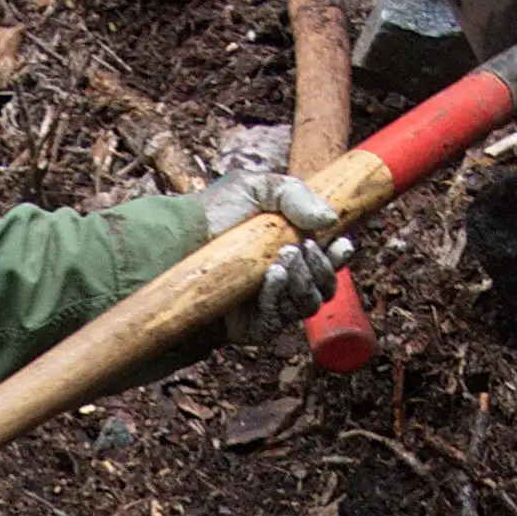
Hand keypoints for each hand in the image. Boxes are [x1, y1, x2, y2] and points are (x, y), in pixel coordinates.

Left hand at [199, 146, 352, 340]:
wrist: (175, 242)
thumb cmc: (213, 214)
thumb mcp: (254, 189)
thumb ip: (294, 194)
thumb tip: (329, 219)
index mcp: (291, 249)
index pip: (329, 261)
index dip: (340, 255)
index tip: (341, 242)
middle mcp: (284, 281)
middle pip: (325, 288)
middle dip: (323, 268)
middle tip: (304, 246)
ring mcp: (269, 306)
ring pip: (307, 305)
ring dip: (304, 281)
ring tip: (284, 257)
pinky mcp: (251, 327)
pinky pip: (279, 319)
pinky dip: (279, 296)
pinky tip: (272, 275)